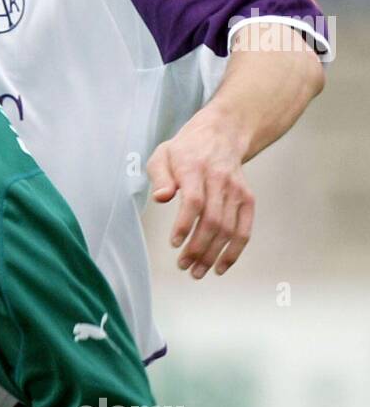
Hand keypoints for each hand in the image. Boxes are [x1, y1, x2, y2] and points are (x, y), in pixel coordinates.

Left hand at [147, 110, 254, 277]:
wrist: (222, 134)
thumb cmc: (186, 149)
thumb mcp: (163, 154)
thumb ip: (160, 176)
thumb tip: (161, 197)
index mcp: (195, 168)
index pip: (194, 200)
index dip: (185, 225)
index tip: (174, 244)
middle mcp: (219, 180)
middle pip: (212, 220)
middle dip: (198, 248)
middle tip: (184, 266)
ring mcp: (236, 190)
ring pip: (228, 229)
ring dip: (213, 254)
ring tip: (197, 272)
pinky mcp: (247, 198)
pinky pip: (244, 229)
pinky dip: (234, 251)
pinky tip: (221, 266)